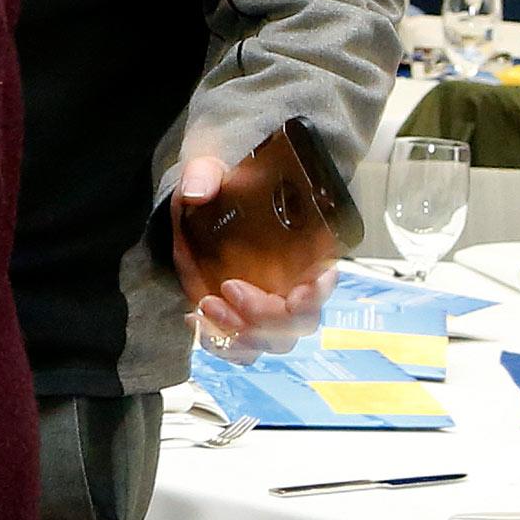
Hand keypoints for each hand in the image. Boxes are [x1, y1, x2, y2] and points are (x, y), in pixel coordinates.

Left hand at [171, 151, 334, 361]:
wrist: (199, 204)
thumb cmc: (218, 187)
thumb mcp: (210, 170)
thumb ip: (205, 174)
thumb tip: (197, 191)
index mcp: (301, 252)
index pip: (324, 283)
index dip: (318, 294)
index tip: (297, 291)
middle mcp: (290, 286)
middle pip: (299, 323)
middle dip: (267, 315)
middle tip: (230, 288)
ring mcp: (265, 307)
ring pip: (272, 343)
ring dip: (243, 335)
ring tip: (207, 304)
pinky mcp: (238, 320)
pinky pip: (240, 350)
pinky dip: (220, 344)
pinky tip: (195, 318)